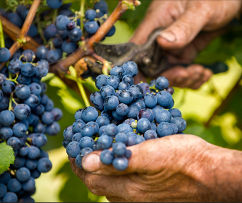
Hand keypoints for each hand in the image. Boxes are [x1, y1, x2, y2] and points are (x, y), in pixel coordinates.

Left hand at [70, 134, 233, 201]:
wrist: (212, 175)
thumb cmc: (185, 160)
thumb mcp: (152, 154)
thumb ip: (120, 159)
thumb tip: (87, 161)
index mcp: (129, 189)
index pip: (91, 177)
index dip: (79, 161)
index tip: (73, 146)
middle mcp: (131, 198)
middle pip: (98, 183)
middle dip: (86, 165)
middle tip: (82, 146)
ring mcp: (140, 198)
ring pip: (110, 185)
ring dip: (99, 168)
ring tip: (97, 151)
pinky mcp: (149, 194)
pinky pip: (123, 185)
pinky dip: (114, 172)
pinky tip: (119, 160)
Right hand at [131, 0, 241, 88]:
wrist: (229, 1)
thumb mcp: (201, 9)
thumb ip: (183, 27)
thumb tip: (162, 43)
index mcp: (156, 21)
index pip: (137, 47)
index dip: (138, 67)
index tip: (149, 82)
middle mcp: (160, 37)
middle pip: (152, 66)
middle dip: (169, 76)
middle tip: (188, 74)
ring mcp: (172, 47)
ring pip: (168, 72)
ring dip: (184, 79)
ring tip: (201, 72)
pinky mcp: (183, 52)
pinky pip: (182, 71)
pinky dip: (193, 78)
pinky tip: (204, 73)